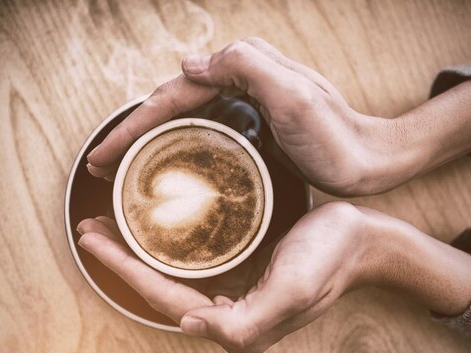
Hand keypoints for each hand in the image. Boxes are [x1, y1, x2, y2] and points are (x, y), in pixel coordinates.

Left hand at [77, 202, 470, 352]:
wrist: (362, 239)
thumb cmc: (330, 258)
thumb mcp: (292, 291)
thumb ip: (244, 322)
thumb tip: (191, 326)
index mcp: (236, 325)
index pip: (164, 300)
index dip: (124, 271)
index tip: (93, 240)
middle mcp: (229, 315)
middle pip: (159, 289)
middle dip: (121, 260)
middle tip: (91, 227)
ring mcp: (234, 294)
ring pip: (171, 276)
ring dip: (137, 252)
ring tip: (110, 225)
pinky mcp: (241, 273)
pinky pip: (191, 265)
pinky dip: (164, 248)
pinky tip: (155, 230)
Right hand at [86, 38, 390, 194]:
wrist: (369, 159)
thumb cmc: (336, 136)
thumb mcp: (295, 95)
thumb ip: (246, 66)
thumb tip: (187, 65)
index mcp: (242, 71)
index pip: (171, 97)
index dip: (132, 127)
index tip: (103, 156)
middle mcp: (239, 82)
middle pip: (170, 106)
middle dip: (131, 134)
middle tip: (101, 166)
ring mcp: (244, 105)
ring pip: (182, 119)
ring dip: (148, 141)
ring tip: (121, 168)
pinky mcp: (252, 127)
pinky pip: (202, 132)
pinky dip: (176, 147)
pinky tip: (166, 165)